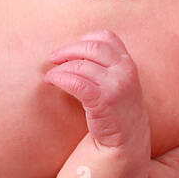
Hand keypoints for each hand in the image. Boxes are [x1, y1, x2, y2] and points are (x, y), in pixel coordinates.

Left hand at [44, 30, 150, 153]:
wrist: (127, 140)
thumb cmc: (117, 108)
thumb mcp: (119, 80)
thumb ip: (106, 64)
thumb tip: (72, 50)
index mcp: (128, 62)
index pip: (106, 37)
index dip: (84, 39)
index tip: (70, 49)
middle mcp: (125, 70)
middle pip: (91, 47)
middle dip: (68, 50)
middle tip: (53, 58)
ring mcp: (116, 85)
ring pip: (81, 65)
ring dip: (60, 68)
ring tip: (50, 75)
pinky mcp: (103, 100)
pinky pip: (76, 83)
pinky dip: (60, 79)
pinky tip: (52, 81)